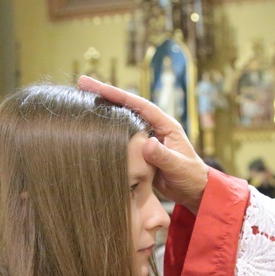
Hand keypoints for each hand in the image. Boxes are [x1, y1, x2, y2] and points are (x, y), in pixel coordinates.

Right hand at [77, 75, 208, 212]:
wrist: (193, 191)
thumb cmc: (191, 177)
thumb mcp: (178, 167)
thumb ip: (163, 156)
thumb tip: (147, 143)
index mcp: (165, 125)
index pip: (139, 104)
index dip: (118, 94)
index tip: (97, 86)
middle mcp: (154, 126)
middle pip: (127, 106)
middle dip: (105, 94)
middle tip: (82, 84)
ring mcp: (146, 137)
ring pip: (122, 119)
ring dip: (103, 109)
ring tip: (81, 99)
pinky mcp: (139, 150)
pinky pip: (121, 136)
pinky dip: (107, 129)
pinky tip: (92, 126)